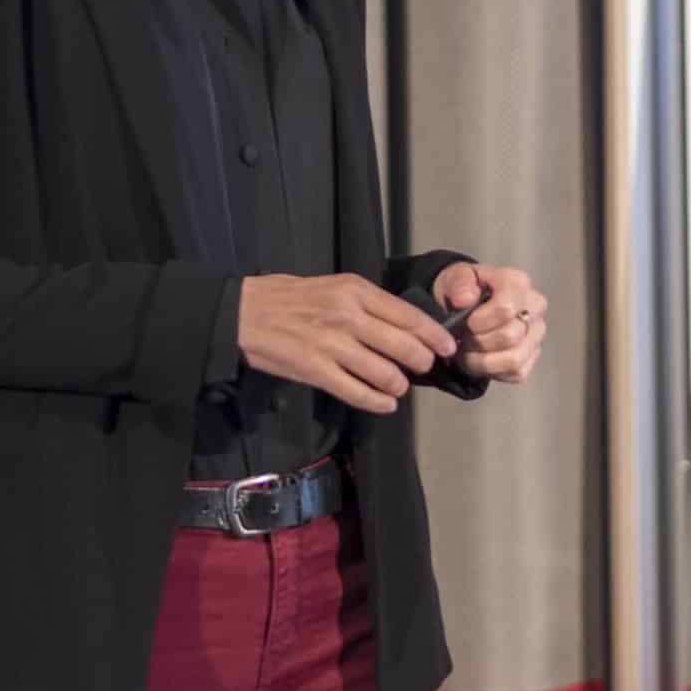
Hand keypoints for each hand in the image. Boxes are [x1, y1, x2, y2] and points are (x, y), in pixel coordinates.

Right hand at [234, 273, 462, 414]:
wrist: (243, 313)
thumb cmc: (288, 297)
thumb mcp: (332, 286)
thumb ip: (365, 304)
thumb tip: (401, 324)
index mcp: (355, 291)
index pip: (409, 316)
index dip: (434, 336)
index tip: (447, 347)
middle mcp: (348, 316)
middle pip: (404, 347)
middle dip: (421, 363)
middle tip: (422, 368)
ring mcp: (332, 346)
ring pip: (385, 374)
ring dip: (398, 385)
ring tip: (397, 386)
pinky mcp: (316, 371)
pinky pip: (358, 393)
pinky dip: (378, 402)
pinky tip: (385, 403)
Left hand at [432, 262, 546, 383]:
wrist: (467, 305)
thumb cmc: (464, 290)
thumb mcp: (455, 277)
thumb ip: (459, 284)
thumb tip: (465, 300)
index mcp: (518, 283)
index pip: (505, 308)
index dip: (479, 321)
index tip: (464, 322)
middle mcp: (535, 308)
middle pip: (509, 336)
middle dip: (477, 342)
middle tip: (461, 338)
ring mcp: (537, 334)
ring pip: (515, 359)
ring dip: (483, 361)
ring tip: (466, 352)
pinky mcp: (533, 356)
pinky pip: (516, 373)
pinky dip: (492, 371)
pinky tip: (478, 359)